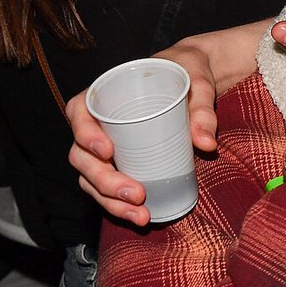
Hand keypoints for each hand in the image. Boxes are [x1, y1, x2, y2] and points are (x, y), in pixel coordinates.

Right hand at [68, 42, 219, 227]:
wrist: (195, 78)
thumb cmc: (187, 70)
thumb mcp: (196, 79)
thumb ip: (201, 106)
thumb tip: (206, 143)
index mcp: (105, 93)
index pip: (78, 112)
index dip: (84, 134)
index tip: (107, 151)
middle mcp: (98, 123)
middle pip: (82, 156)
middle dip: (104, 181)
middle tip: (137, 194)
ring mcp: (106, 147)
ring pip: (92, 179)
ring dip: (111, 201)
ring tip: (141, 215)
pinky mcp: (121, 163)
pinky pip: (109, 188)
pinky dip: (120, 205)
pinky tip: (142, 216)